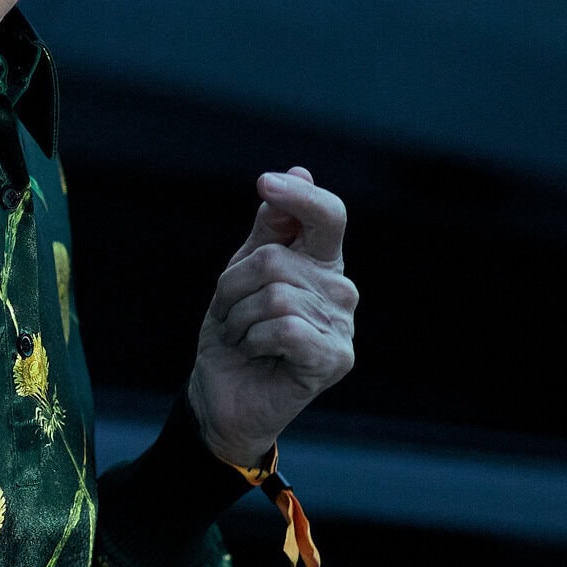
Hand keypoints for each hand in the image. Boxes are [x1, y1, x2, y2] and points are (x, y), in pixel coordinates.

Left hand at [188, 167, 356, 468]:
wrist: (224, 396)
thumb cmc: (234, 333)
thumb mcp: (241, 273)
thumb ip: (270, 229)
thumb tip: (299, 170)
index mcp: (321, 262)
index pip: (327, 215)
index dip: (300, 196)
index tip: (265, 184)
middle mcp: (339, 288)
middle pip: (276, 260)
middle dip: (233, 287)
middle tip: (231, 315)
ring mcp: (342, 325)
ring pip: (275, 295)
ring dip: (238, 318)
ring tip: (241, 337)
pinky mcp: (335, 357)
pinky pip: (285, 328)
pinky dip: (254, 339)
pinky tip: (255, 353)